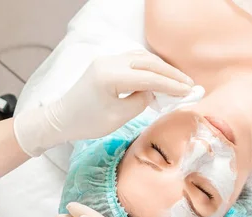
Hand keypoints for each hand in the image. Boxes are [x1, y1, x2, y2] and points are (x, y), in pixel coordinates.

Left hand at [14, 51, 193, 155]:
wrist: (61, 118)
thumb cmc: (87, 122)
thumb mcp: (117, 117)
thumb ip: (140, 102)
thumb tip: (154, 93)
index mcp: (109, 77)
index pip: (148, 78)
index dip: (171, 85)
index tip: (188, 91)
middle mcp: (109, 62)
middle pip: (148, 63)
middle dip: (171, 74)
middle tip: (190, 85)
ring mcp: (107, 60)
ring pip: (142, 58)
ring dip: (162, 69)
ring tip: (179, 82)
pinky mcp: (107, 63)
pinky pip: (134, 60)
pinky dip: (150, 68)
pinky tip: (160, 77)